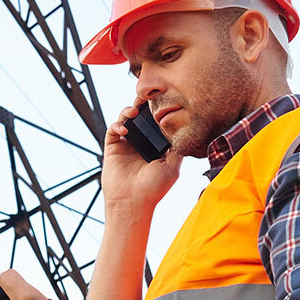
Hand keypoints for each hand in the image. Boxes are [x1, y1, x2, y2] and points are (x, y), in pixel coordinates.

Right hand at [101, 99, 181, 215]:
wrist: (132, 203)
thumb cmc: (154, 189)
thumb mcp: (173, 167)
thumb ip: (178, 148)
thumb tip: (186, 130)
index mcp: (156, 147)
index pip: (157, 123)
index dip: (159, 111)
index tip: (163, 100)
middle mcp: (142, 143)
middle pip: (142, 117)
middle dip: (143, 105)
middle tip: (146, 96)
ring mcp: (127, 144)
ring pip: (127, 119)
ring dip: (129, 111)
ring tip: (134, 111)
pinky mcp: (113, 147)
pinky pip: (113, 129)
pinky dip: (118, 124)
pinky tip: (124, 129)